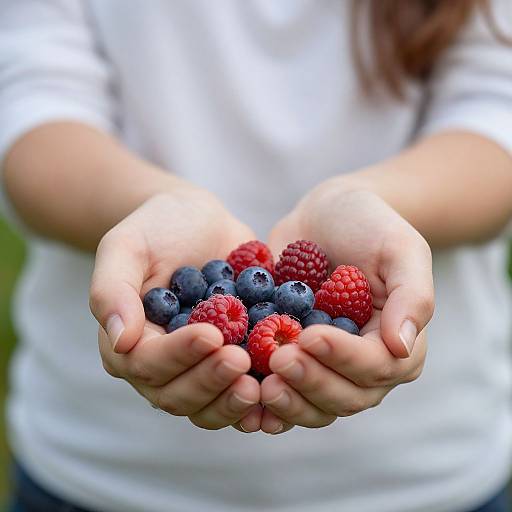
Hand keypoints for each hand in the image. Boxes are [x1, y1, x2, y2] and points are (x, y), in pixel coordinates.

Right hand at [90, 189, 261, 431]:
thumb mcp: (126, 247)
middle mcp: (161, 364)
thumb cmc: (157, 228)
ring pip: (207, 405)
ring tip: (259, 385)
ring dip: (231, 401)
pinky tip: (275, 394)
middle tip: (241, 361)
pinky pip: (236, 392)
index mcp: (129, 342)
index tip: (213, 334)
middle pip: (177, 394)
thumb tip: (120, 341)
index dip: (180, 354)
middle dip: (210, 381)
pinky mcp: (227, 361)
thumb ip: (112, 291)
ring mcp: (196, 367)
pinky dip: (255, 402)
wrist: (199, 221)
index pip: (148, 363)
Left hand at [260, 185, 433, 432]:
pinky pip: (286, 392)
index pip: (375, 366)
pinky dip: (268, 404)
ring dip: (289, 400)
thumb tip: (402, 347)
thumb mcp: (399, 248)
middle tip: (279, 359)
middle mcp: (366, 366)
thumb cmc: (368, 225)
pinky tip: (247, 397)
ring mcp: (328, 367)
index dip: (343, 357)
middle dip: (311, 381)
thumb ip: (412, 296)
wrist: (325, 217)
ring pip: (314, 405)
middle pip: (344, 396)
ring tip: (261, 383)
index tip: (310, 336)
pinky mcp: (297, 360)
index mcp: (397, 344)